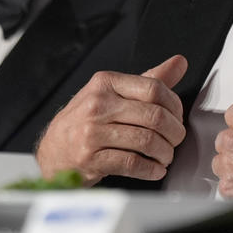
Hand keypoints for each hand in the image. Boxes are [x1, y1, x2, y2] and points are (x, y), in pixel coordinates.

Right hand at [35, 55, 187, 184]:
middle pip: (154, 116)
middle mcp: (97, 105)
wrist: (54, 150)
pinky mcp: (90, 159)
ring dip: (165, 153)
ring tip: (165, 156)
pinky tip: (155, 169)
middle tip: (176, 140)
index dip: (175, 105)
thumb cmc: (87, 120)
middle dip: (174, 132)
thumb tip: (179, 62)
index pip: (153, 88)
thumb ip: (149, 79)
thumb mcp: (114, 93)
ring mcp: (92, 132)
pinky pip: (132, 163)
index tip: (177, 117)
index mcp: (106, 83)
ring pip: (146, 141)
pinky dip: (151, 170)